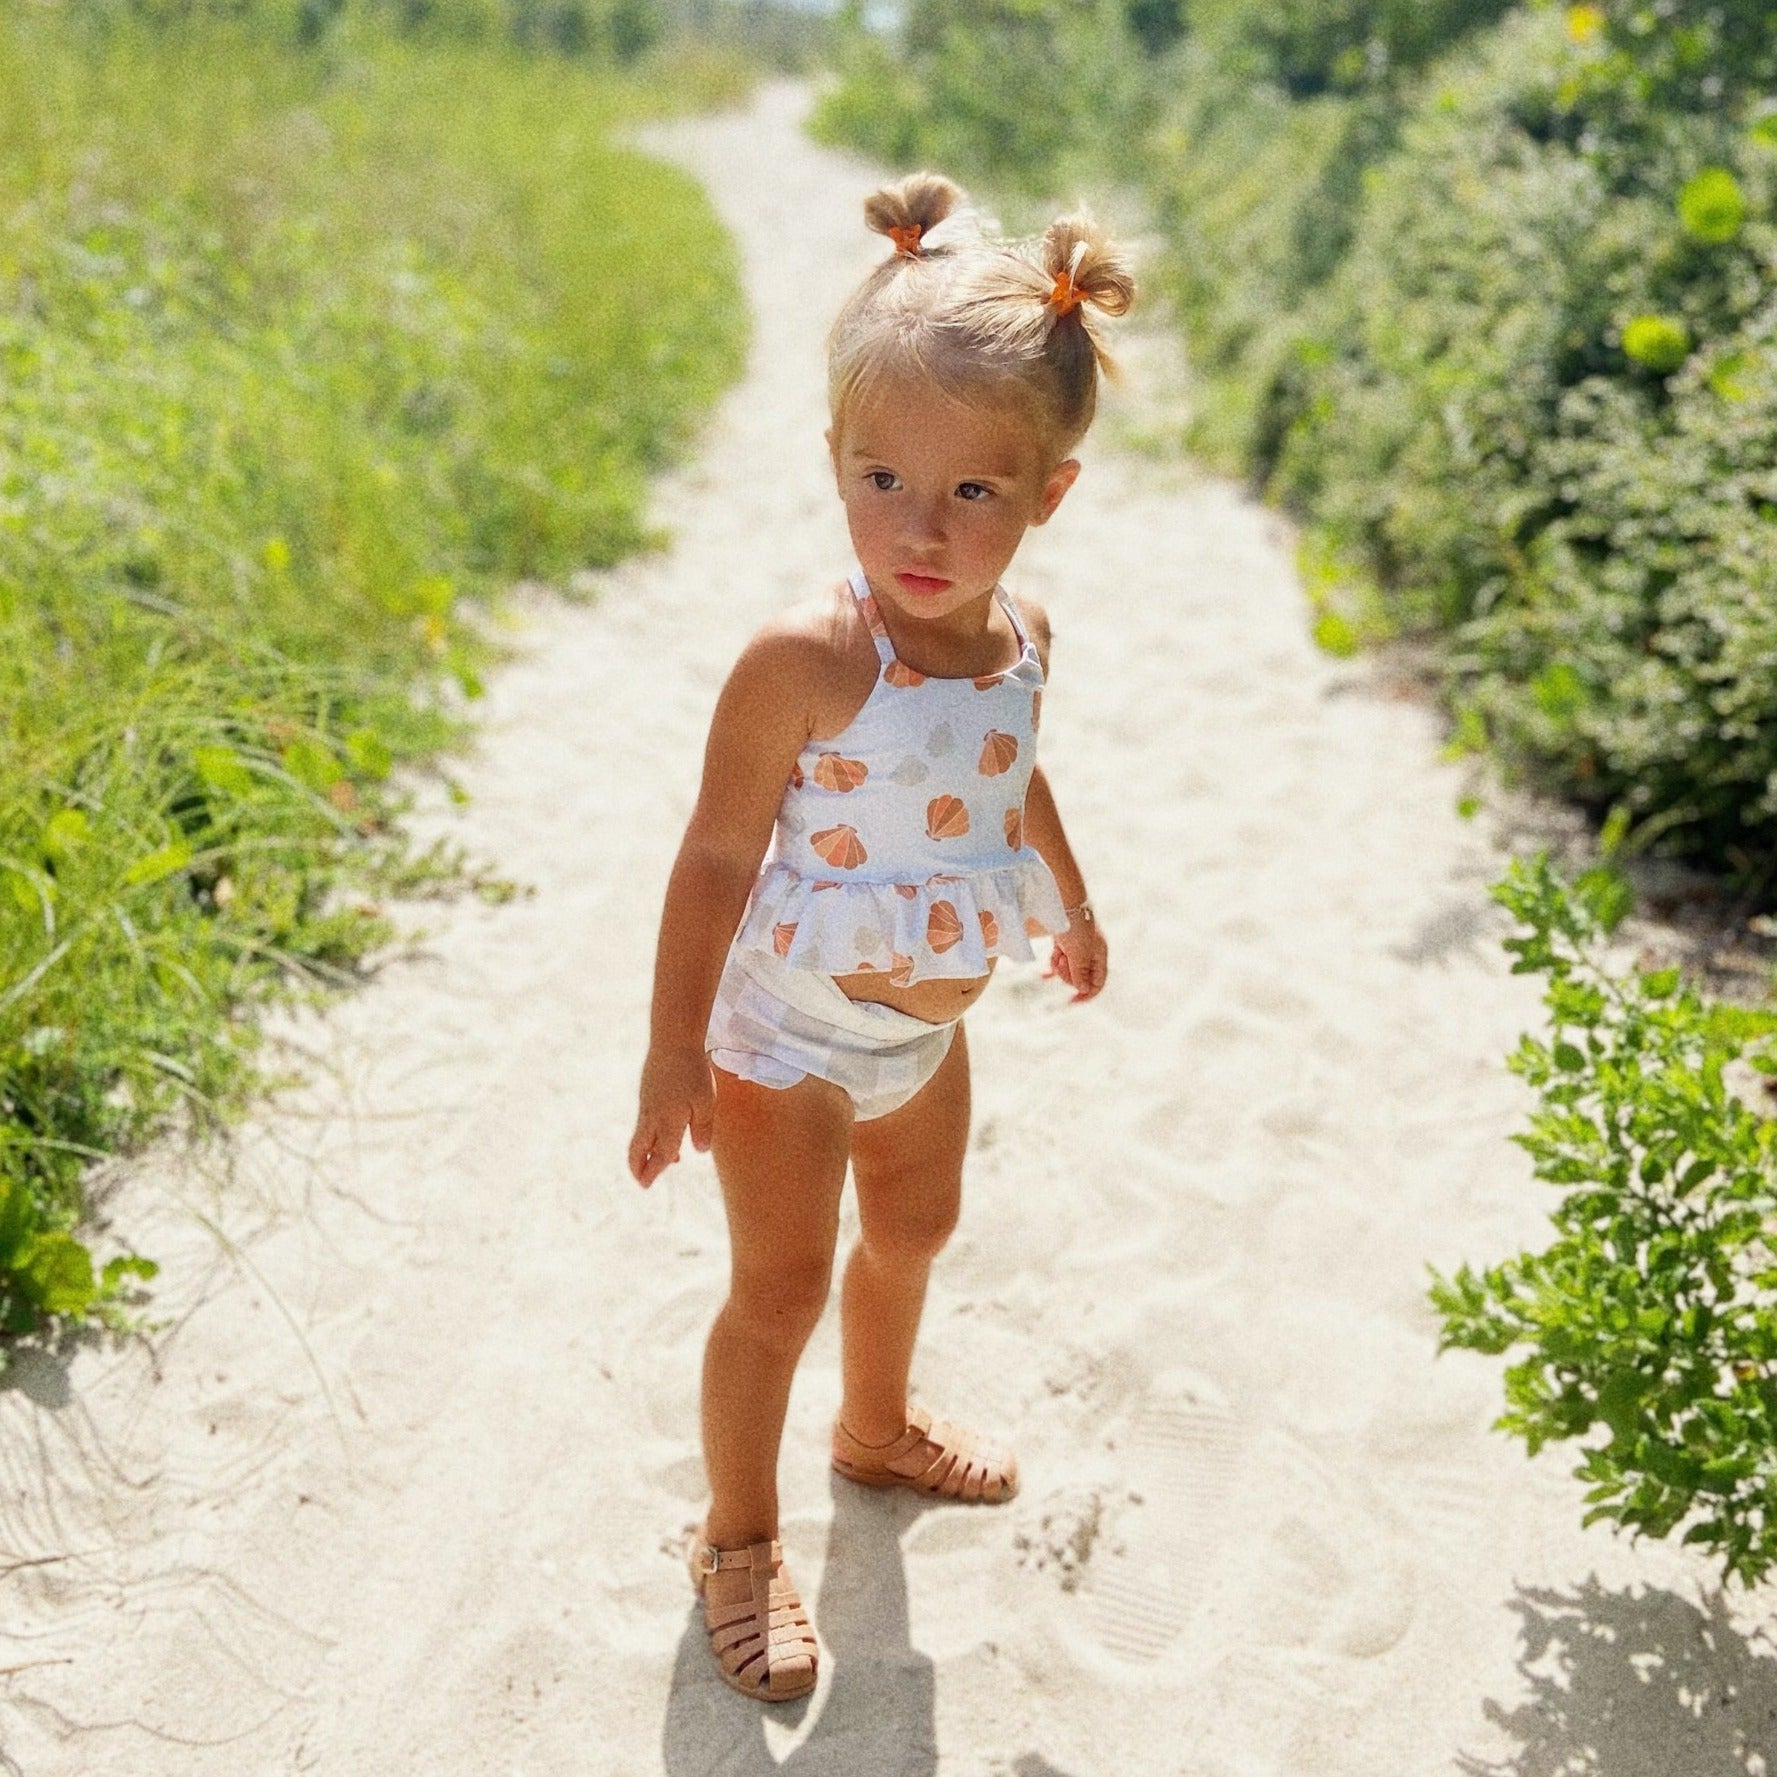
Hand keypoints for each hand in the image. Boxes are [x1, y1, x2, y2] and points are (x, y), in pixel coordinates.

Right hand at [628, 1046, 715, 1186]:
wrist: (672, 1041)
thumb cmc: (693, 1072)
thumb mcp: (706, 1102)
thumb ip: (702, 1128)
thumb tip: (698, 1151)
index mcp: (668, 1122)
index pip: (660, 1154)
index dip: (655, 1170)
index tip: (648, 1184)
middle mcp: (652, 1116)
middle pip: (638, 1149)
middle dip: (638, 1167)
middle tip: (643, 1181)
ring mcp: (646, 1105)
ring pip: (640, 1136)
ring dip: (647, 1152)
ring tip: (668, 1161)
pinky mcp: (646, 1094)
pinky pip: (644, 1122)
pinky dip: (650, 1135)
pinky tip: (666, 1132)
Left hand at [1044, 905, 1108, 1002]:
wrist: (1062, 899)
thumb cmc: (1074, 925)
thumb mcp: (1078, 952)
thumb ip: (1080, 972)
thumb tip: (1083, 989)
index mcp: (1099, 954)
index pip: (1098, 982)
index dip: (1087, 994)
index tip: (1071, 1001)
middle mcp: (1090, 952)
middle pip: (1080, 977)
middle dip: (1068, 974)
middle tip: (1062, 961)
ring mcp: (1077, 946)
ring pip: (1068, 969)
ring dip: (1060, 967)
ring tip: (1056, 955)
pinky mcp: (1064, 941)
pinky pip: (1059, 960)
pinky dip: (1052, 965)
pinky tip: (1043, 975)